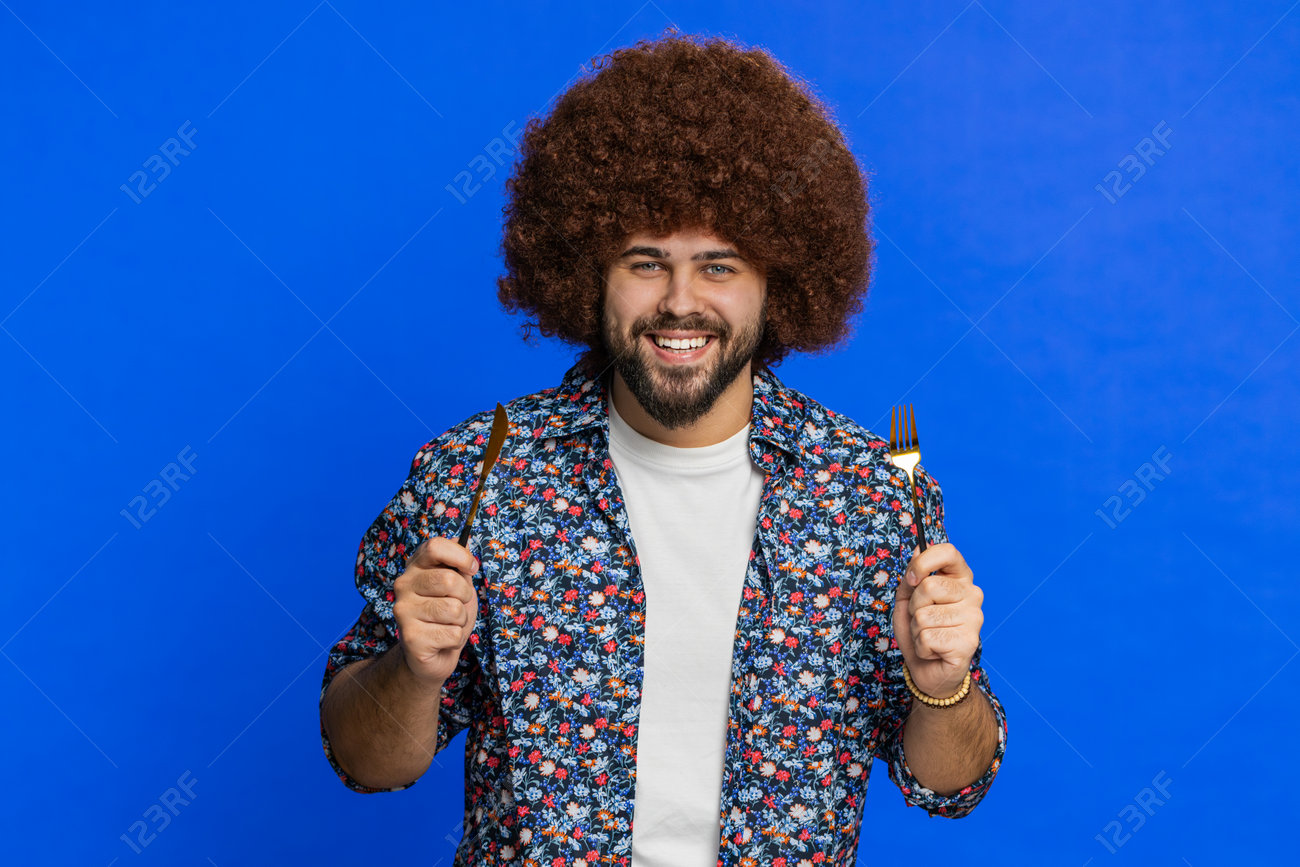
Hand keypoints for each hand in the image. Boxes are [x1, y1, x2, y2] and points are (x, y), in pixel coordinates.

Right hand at [392, 537, 479, 686]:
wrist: (433, 654)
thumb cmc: (447, 616)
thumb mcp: (458, 586)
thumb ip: (460, 565)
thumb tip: (465, 538)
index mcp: (415, 567)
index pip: (434, 547)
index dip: (460, 556)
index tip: (471, 569)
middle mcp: (403, 586)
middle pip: (448, 580)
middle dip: (465, 596)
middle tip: (458, 605)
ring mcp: (403, 612)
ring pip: (453, 609)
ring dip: (461, 620)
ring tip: (449, 624)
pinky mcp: (410, 638)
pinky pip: (452, 634)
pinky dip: (456, 639)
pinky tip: (442, 640)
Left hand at [892, 542, 982, 699]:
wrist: (927, 669)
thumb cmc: (919, 630)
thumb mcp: (907, 599)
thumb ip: (912, 575)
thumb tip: (917, 547)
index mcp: (960, 578)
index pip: (948, 551)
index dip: (924, 562)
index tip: (912, 579)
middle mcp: (973, 595)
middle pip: (929, 586)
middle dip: (914, 607)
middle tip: (921, 620)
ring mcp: (974, 619)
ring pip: (924, 615)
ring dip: (916, 630)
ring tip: (928, 636)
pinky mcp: (969, 642)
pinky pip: (927, 637)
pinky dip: (921, 646)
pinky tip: (933, 651)